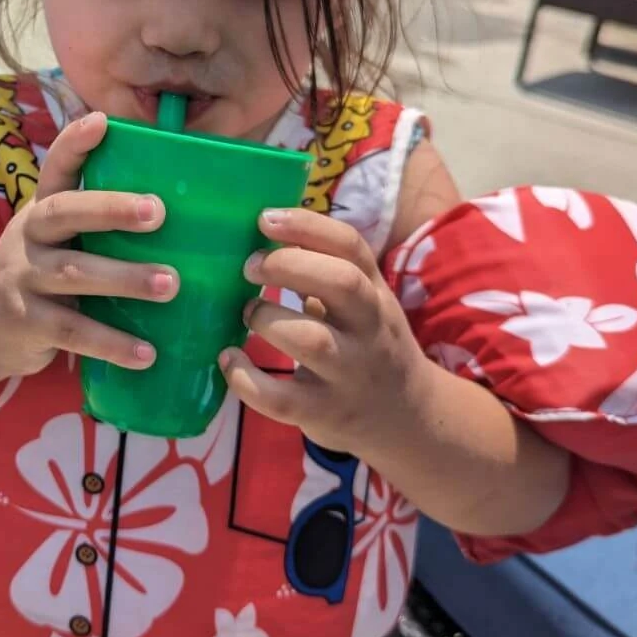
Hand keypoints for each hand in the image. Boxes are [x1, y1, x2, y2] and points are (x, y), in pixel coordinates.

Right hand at [0, 112, 176, 379]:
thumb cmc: (41, 275)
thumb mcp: (57, 240)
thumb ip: (97, 226)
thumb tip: (182, 211)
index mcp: (42, 210)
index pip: (55, 168)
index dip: (75, 144)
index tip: (102, 122)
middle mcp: (29, 236)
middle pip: (64, 213)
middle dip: (110, 209)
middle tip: (159, 212)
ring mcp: (23, 279)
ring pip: (73, 273)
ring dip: (123, 279)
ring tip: (170, 285)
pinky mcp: (26, 323)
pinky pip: (72, 332)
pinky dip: (111, 343)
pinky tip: (147, 354)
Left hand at [220, 207, 433, 460]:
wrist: (407, 417)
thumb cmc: (370, 345)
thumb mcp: (364, 303)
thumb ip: (327, 271)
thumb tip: (266, 234)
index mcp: (375, 293)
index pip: (351, 246)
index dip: (307, 226)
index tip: (264, 219)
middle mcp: (369, 329)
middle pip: (342, 283)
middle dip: (287, 265)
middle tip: (248, 266)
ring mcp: (349, 374)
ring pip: (313, 340)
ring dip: (267, 318)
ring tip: (248, 312)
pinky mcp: (324, 413)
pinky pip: (281, 399)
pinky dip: (246, 379)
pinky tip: (229, 360)